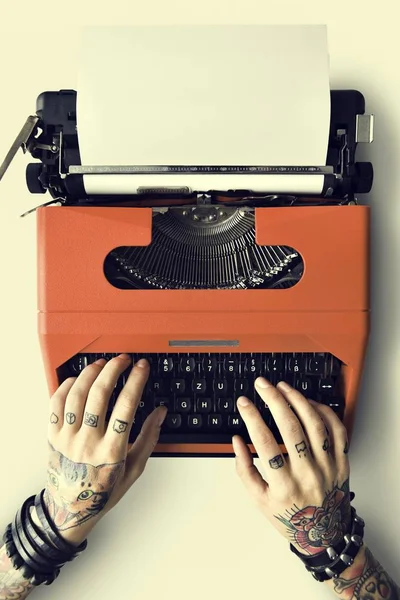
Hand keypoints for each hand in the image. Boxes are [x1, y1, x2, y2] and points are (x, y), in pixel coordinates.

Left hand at [44, 354, 165, 545]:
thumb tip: (161, 412)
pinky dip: (66, 386)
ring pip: (77, 395)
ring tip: (102, 363)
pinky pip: (56, 403)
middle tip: (123, 359)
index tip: (142, 367)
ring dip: (91, 373)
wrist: (70, 509)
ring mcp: (67, 438)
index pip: (126, 406)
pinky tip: (78, 379)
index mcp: (112, 450)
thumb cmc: (104, 490)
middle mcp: (88, 442)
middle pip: (100, 394)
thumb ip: (149, 438)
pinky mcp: (52, 436)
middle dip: (114, 369)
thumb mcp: (134, 469)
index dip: (136, 381)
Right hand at [233, 379, 350, 555]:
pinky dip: (322, 411)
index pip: (264, 443)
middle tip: (262, 385)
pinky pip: (336, 430)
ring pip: (315, 424)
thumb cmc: (290, 516)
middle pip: (291, 428)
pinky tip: (308, 402)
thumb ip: (244, 470)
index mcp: (284, 486)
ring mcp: (328, 467)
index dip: (251, 417)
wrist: (325, 535)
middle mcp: (308, 475)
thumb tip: (236, 440)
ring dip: (297, 400)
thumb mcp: (259, 500)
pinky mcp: (342, 462)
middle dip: (273, 400)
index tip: (243, 402)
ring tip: (283, 387)